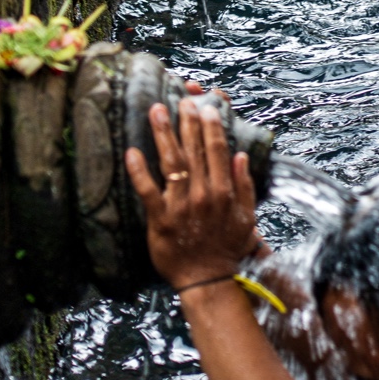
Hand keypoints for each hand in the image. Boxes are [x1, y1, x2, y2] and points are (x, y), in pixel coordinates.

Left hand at [125, 96, 261, 291]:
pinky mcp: (159, 219)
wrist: (207, 279)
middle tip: (180, 100)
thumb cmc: (227, 248)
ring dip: (163, 135)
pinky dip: (139, 171)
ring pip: (171, 163)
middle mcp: (202, 194)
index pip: (216, 151)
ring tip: (155, 111)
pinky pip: (147, 191)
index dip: (210, 126)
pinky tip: (131, 152)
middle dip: (186, 122)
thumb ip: (244, 185)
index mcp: (223, 192)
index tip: (205, 107)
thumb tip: (240, 155)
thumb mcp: (246, 217)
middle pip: (193, 150)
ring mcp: (179, 206)